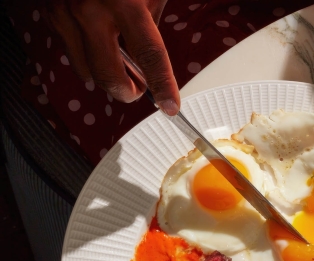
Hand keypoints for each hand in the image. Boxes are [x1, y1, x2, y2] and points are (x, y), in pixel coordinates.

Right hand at [45, 0, 179, 114]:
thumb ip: (149, 24)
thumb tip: (148, 62)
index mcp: (124, 1)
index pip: (150, 56)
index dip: (162, 86)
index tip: (170, 105)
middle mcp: (90, 9)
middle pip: (110, 76)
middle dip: (127, 92)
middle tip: (140, 90)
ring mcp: (66, 12)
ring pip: (87, 71)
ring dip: (107, 76)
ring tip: (120, 66)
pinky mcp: (51, 13)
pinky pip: (72, 53)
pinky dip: (88, 58)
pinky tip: (100, 46)